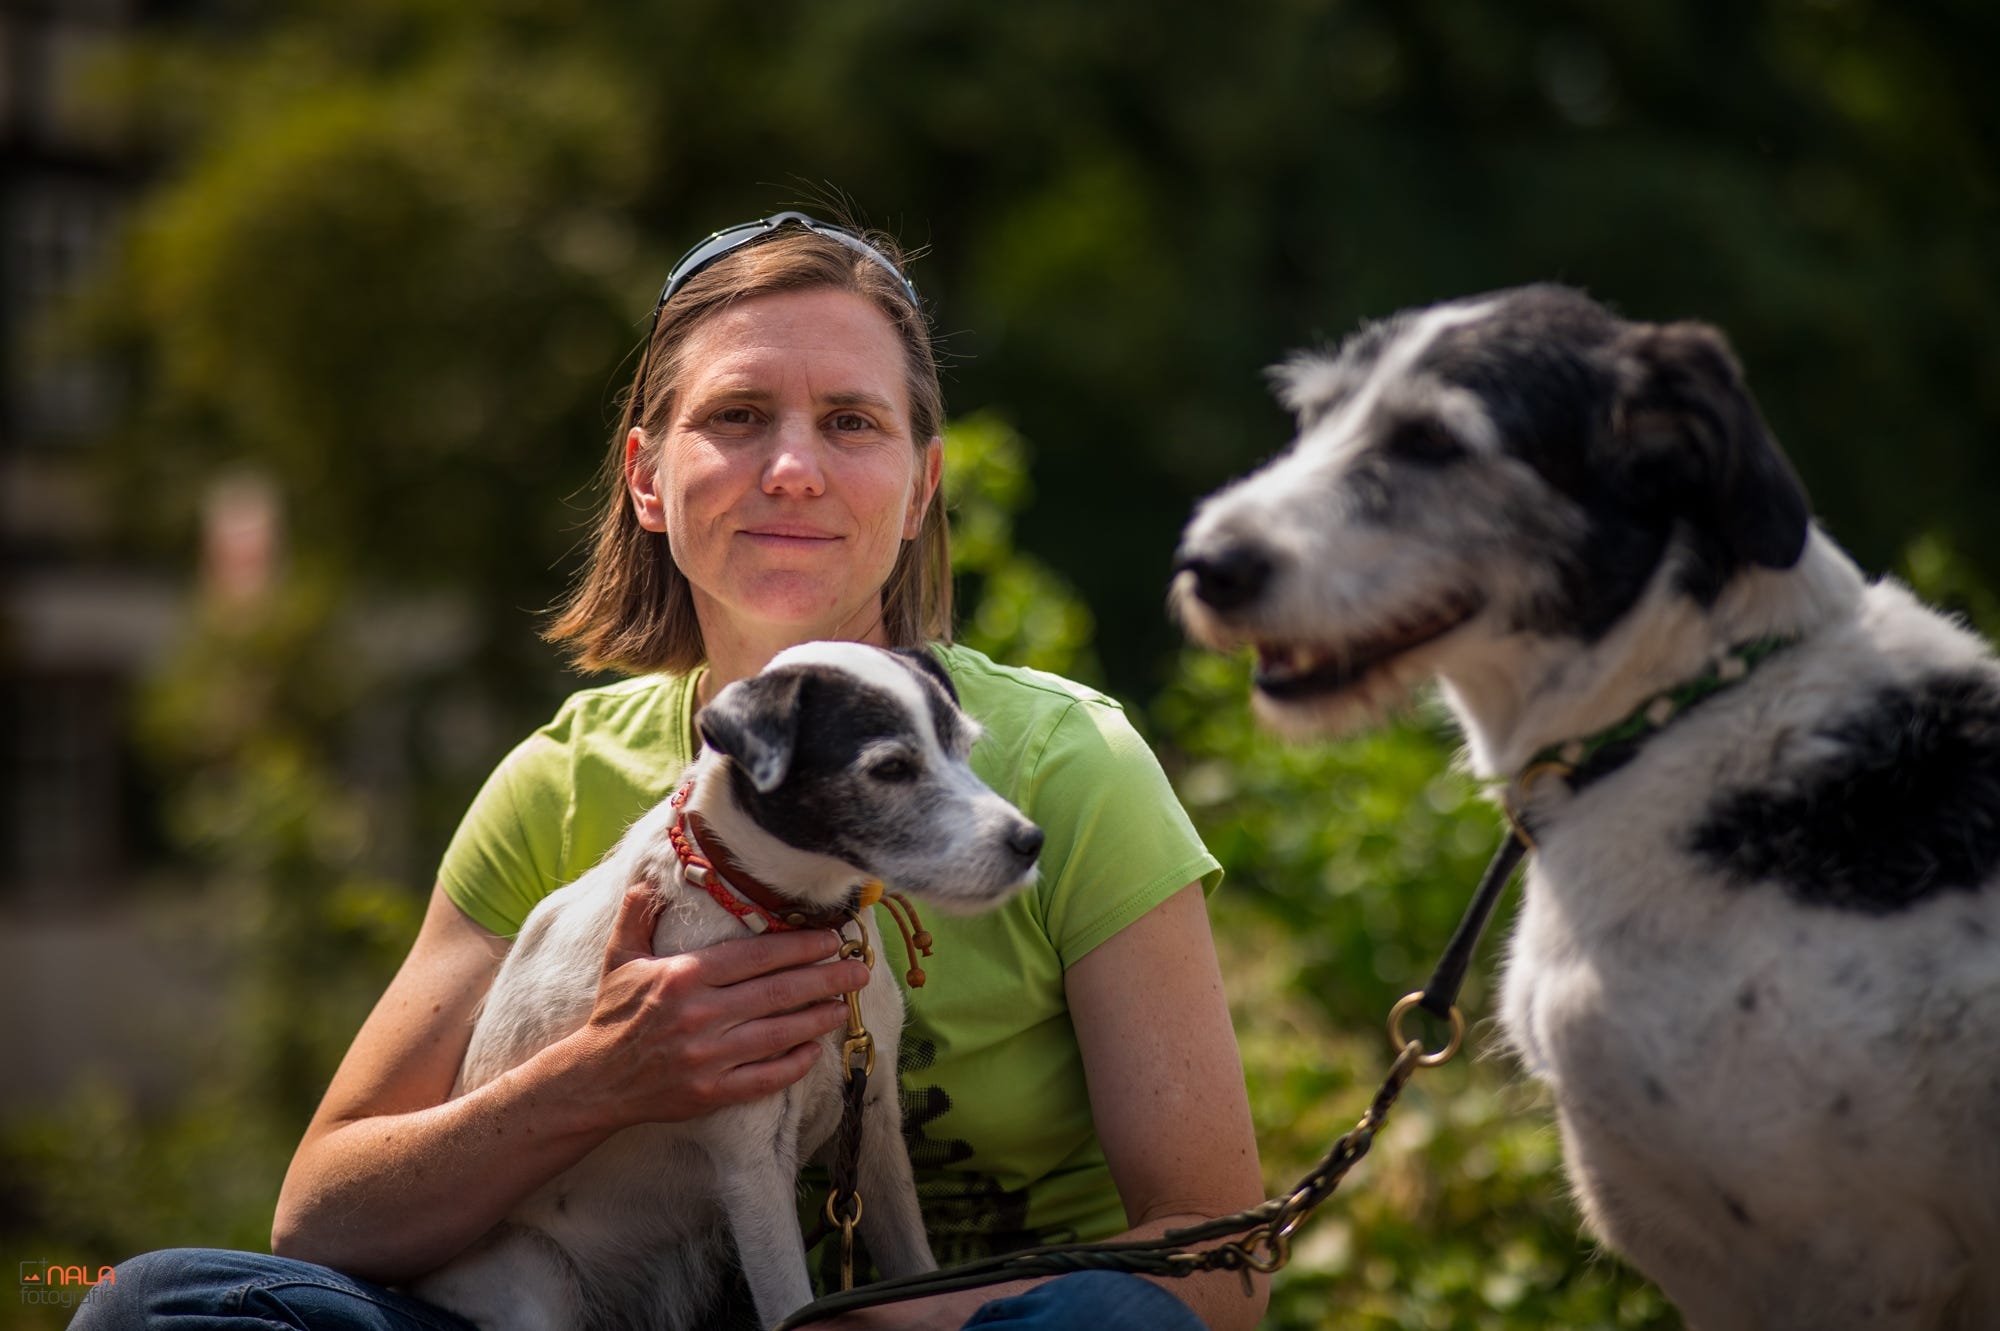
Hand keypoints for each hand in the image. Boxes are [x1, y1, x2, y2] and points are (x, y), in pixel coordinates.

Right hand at [562, 886, 869, 1130]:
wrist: (594, 1080)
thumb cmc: (614, 1014)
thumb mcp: (619, 957)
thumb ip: (638, 915)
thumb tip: (650, 879)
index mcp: (683, 977)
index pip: (755, 957)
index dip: (799, 947)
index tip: (831, 940)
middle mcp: (700, 1015)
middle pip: (777, 993)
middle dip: (825, 980)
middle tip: (860, 971)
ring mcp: (707, 1057)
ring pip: (778, 1034)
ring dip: (818, 1019)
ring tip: (845, 1005)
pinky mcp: (711, 1093)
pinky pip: (764, 1078)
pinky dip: (793, 1064)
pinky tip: (815, 1049)